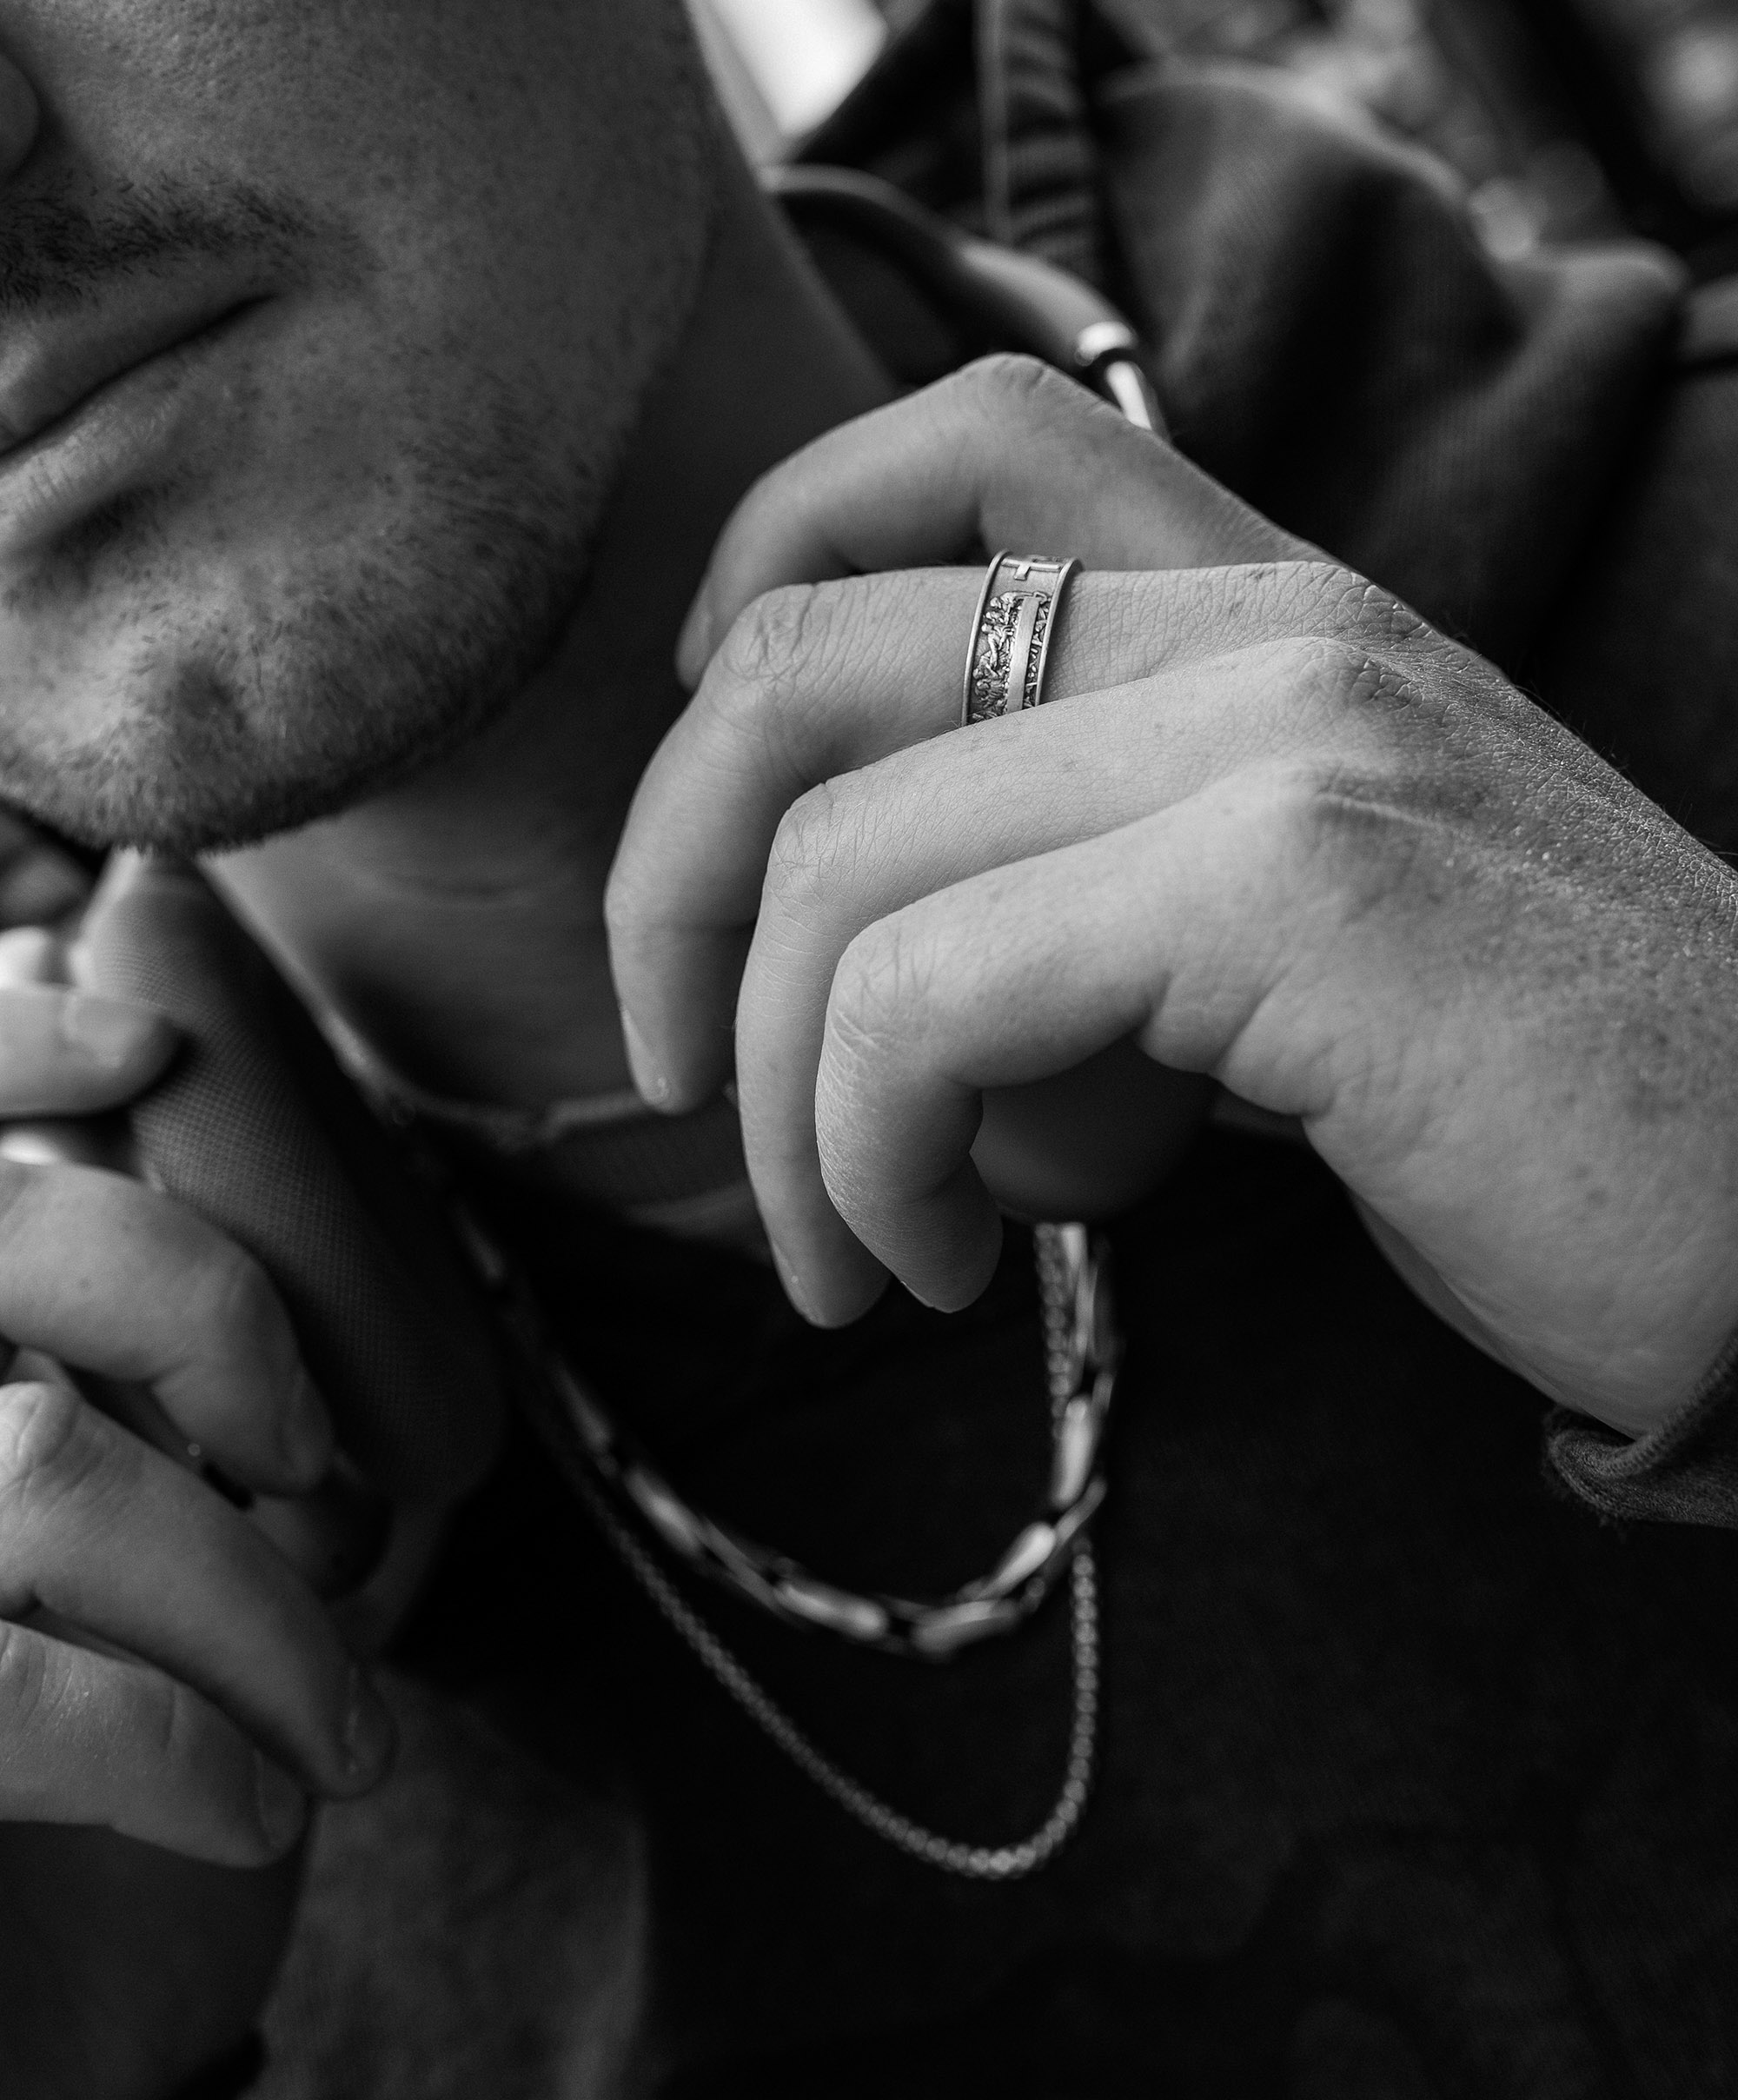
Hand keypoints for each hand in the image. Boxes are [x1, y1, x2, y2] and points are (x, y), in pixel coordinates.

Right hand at [0, 894, 396, 2099]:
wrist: (3, 2057)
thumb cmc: (38, 1784)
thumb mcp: (92, 1547)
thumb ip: (95, 1364)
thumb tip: (175, 1123)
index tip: (153, 1047)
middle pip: (8, 1250)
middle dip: (213, 1323)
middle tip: (315, 1463)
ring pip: (46, 1476)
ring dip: (258, 1604)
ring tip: (346, 1728)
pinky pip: (13, 1695)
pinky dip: (184, 1745)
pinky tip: (256, 1805)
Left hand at [609, 356, 1737, 1437]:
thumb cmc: (1530, 1119)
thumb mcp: (1289, 953)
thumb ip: (1107, 889)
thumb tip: (875, 981)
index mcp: (1274, 606)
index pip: (943, 463)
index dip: (748, 613)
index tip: (727, 835)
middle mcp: (1275, 620)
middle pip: (802, 657)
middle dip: (671, 890)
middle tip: (685, 1084)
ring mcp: (1290, 729)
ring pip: (842, 856)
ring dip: (782, 1097)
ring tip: (859, 1248)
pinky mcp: (1298, 882)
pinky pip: (926, 993)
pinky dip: (872, 1153)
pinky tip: (952, 1260)